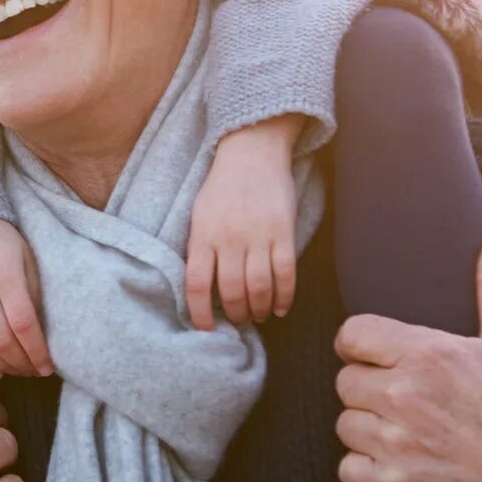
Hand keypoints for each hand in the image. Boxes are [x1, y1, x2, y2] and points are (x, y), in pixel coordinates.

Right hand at [0, 216, 51, 377]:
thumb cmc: (1, 239)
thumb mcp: (27, 258)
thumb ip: (33, 294)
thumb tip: (41, 332)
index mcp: (6, 279)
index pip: (23, 325)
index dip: (37, 351)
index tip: (48, 367)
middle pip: (2, 341)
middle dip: (22, 364)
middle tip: (36, 372)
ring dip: (2, 366)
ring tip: (18, 371)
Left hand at [187, 116, 300, 329]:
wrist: (251, 153)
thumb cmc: (221, 187)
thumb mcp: (198, 214)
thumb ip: (199, 246)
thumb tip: (199, 285)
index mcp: (203, 235)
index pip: (195, 283)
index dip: (200, 312)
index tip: (205, 328)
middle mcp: (229, 239)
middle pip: (231, 290)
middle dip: (235, 313)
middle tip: (239, 320)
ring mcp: (258, 236)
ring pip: (259, 287)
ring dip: (259, 309)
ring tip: (258, 316)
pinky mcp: (283, 232)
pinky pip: (286, 273)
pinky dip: (284, 296)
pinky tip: (281, 308)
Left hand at [333, 230, 481, 481]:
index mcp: (430, 354)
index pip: (352, 335)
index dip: (365, 348)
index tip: (385, 360)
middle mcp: (408, 395)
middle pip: (346, 382)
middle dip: (372, 391)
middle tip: (409, 402)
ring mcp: (399, 443)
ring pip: (346, 426)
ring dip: (370, 431)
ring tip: (412, 433)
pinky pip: (348, 470)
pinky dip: (368, 471)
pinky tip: (404, 465)